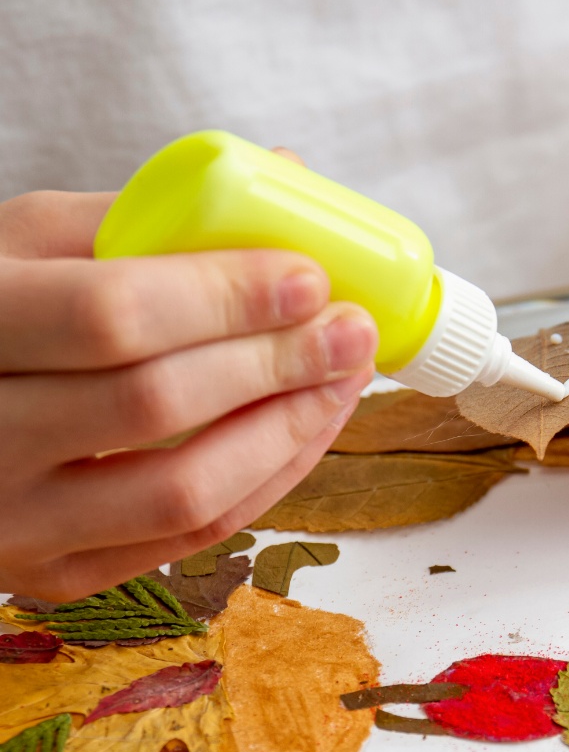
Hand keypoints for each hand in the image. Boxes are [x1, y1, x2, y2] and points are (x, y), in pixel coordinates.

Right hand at [0, 187, 377, 600]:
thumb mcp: (26, 241)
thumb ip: (148, 215)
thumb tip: (287, 177)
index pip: (112, 316)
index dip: (226, 298)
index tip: (310, 278)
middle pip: (157, 405)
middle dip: (278, 361)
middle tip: (352, 329)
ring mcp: (11, 523)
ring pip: (187, 490)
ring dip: (291, 428)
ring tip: (345, 377)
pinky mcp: (55, 574)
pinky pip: (194, 535)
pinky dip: (270, 477)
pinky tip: (309, 424)